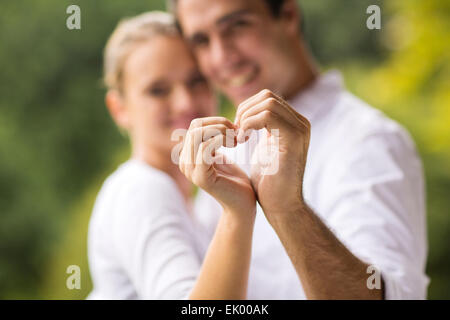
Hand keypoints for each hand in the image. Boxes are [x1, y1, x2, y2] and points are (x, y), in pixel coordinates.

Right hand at [179, 117, 255, 217]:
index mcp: (187, 156)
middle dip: (220, 125)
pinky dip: (221, 140)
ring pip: (198, 134)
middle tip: (237, 133)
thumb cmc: (234, 179)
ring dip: (222, 132)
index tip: (235, 129)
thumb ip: (211, 141)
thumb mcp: (220, 155)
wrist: (243, 204)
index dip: (217, 122)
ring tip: (236, 140)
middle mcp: (184, 163)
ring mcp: (190, 170)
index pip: (195, 125)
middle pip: (195, 127)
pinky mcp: (200, 177)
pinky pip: (205, 147)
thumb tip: (209, 123)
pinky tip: (234, 145)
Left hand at [235, 89, 310, 219]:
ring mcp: (300, 130)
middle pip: (267, 97)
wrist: (282, 206)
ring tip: (239, 138)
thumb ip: (263, 129)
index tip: (237, 130)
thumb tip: (249, 114)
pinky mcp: (294, 139)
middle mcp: (301, 123)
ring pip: (267, 103)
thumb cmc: (270, 182)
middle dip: (245, 111)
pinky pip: (267, 116)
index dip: (247, 109)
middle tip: (236, 133)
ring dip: (246, 118)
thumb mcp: (265, 149)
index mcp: (294, 124)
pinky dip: (249, 124)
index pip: (267, 98)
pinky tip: (243, 140)